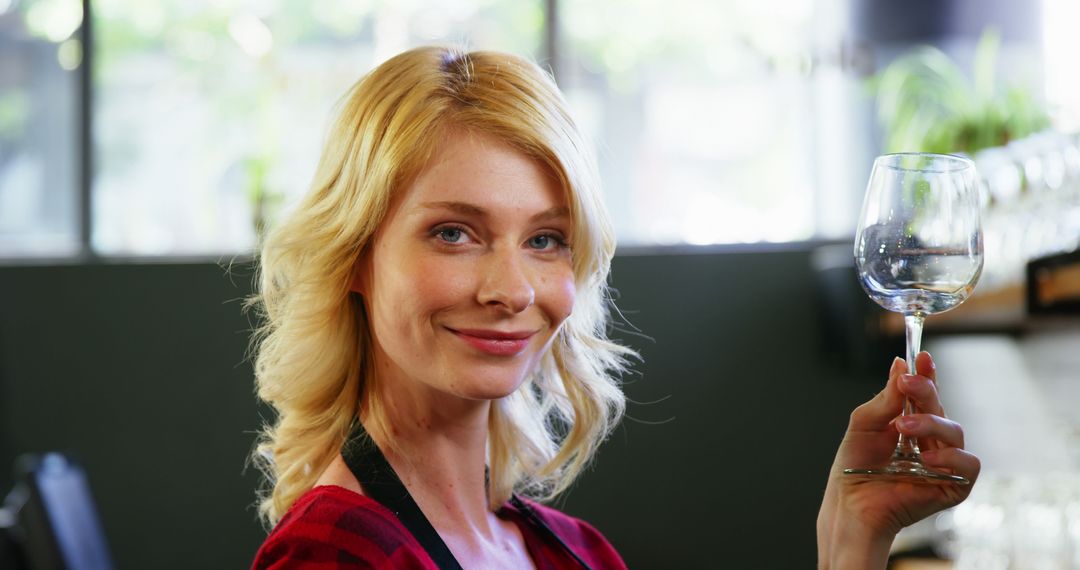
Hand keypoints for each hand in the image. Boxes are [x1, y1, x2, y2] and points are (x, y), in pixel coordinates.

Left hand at [817, 352, 979, 568]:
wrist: (850, 503)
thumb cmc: (854, 468)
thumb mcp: (864, 424)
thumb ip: (885, 397)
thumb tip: (899, 365)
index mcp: (911, 423)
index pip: (926, 395)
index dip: (928, 375)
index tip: (922, 357)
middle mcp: (930, 441)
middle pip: (941, 408)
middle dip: (926, 392)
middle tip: (907, 384)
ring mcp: (943, 462)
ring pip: (955, 431)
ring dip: (930, 423)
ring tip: (902, 427)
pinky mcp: (953, 485)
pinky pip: (968, 464)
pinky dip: (951, 457)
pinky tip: (926, 457)